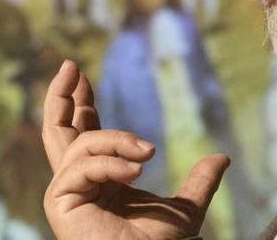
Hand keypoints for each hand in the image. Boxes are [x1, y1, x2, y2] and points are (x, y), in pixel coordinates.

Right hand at [42, 60, 230, 238]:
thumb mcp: (185, 210)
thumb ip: (199, 183)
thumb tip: (220, 158)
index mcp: (99, 183)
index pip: (85, 135)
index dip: (82, 104)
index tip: (82, 77)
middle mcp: (77, 185)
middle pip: (56, 132)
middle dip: (61, 96)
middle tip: (70, 66)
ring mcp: (65, 194)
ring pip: (81, 145)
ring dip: (117, 140)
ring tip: (148, 152)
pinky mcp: (60, 202)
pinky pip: (83, 166)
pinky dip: (112, 163)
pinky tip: (138, 169)